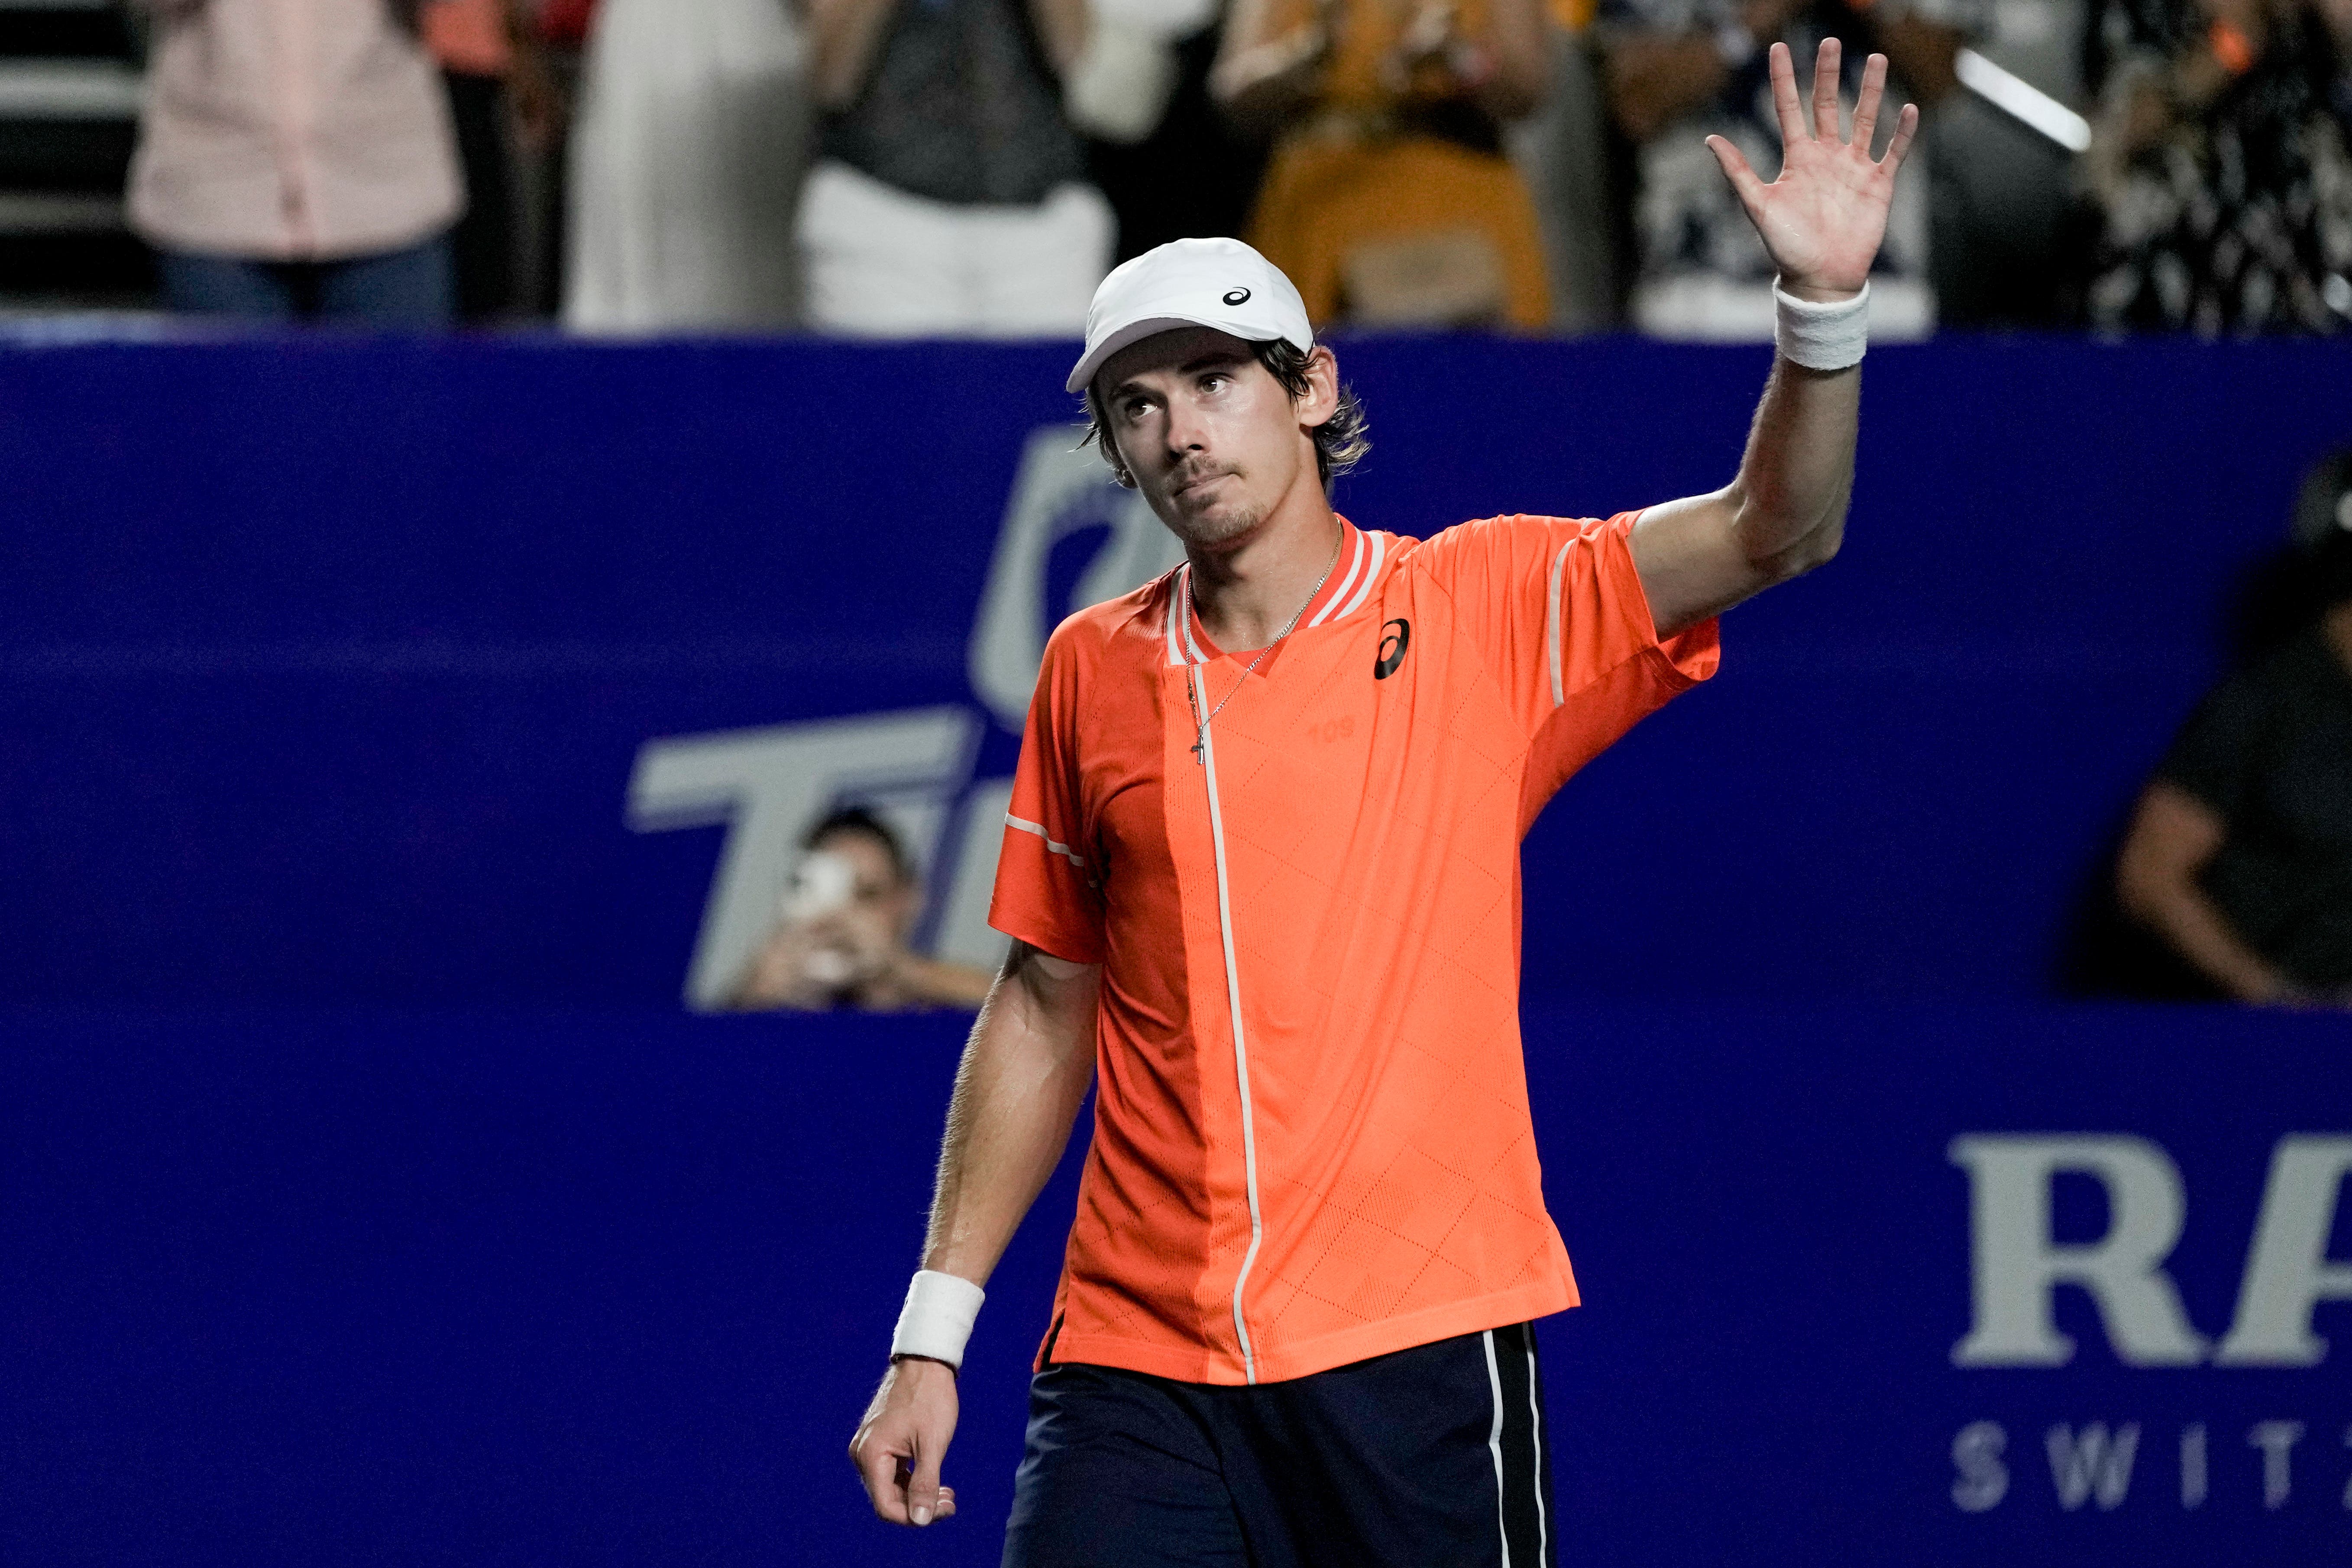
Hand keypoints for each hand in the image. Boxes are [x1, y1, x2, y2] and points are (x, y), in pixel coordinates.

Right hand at [849, 1357, 960, 1526]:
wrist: (925, 1362)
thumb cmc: (930, 1399)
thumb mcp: (932, 1445)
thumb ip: (925, 1484)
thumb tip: (921, 1520)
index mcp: (871, 1455)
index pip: (886, 1507)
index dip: (915, 1517)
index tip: (946, 1510)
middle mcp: (862, 1454)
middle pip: (887, 1499)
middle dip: (918, 1507)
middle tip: (950, 1502)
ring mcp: (868, 1447)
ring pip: (889, 1487)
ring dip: (916, 1495)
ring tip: (946, 1492)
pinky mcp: (878, 1441)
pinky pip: (891, 1472)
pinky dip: (911, 1480)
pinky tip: (933, 1478)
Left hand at [1705, 40, 1917, 298]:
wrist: (1820, 279)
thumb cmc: (1787, 247)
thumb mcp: (1758, 206)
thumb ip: (1738, 171)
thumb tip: (1711, 139)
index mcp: (1797, 159)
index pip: (1788, 109)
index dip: (1783, 80)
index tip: (1778, 49)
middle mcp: (1826, 156)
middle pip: (1827, 105)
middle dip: (1828, 74)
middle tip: (1831, 42)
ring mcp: (1853, 168)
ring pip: (1864, 119)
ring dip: (1871, 90)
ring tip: (1876, 59)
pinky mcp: (1878, 184)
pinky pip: (1893, 151)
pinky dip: (1902, 132)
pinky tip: (1907, 107)